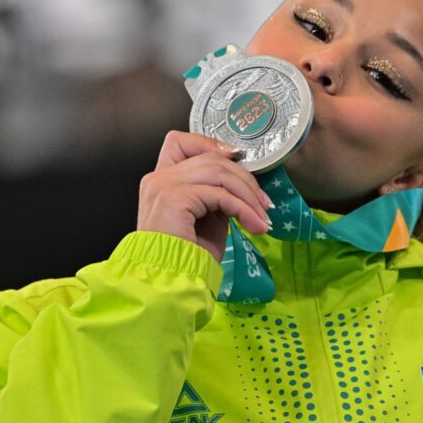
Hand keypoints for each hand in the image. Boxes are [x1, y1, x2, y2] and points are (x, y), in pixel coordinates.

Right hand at [137, 131, 272, 261]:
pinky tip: (254, 226)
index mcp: (161, 180)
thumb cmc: (187, 257)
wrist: (170, 281)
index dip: (210, 143)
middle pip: (211, 158)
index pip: (180, 142)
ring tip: (262, 218)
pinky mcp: (174, 197)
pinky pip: (220, 194)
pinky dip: (243, 209)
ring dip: (248, 196)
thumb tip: (242, 185)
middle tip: (264, 204)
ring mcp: (164, 185)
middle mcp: (158, 178)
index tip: (237, 157)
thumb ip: (216, 195)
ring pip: (219, 173)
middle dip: (245, 179)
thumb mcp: (206, 218)